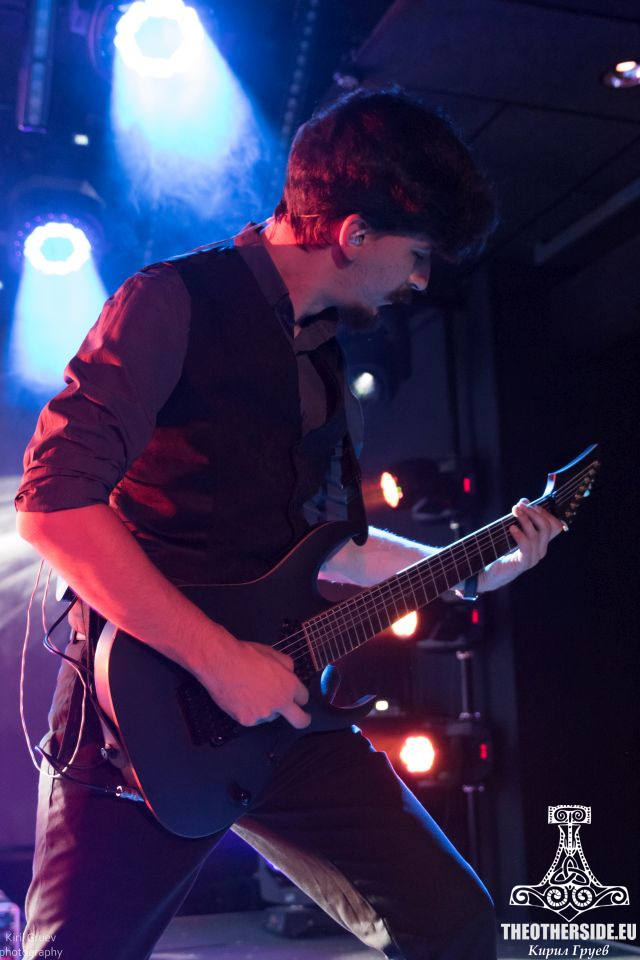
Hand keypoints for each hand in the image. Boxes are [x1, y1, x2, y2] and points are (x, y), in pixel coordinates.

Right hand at [194, 632, 310, 729]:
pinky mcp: (247, 720)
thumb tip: (289, 673)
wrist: (221, 663)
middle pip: (300, 720)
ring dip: (268, 708)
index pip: (303, 697)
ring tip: (252, 692)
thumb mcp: (273, 653)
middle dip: (304, 719)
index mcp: (288, 686)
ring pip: (271, 716)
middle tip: (303, 718)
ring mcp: (263, 714)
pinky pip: (254, 718)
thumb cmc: (246, 655)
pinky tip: (242, 698)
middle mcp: (279, 703)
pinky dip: (250, 711)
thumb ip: (287, 666)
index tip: (298, 698)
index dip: (300, 695)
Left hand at [478, 499, 564, 592]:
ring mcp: (533, 557)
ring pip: (537, 535)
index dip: (545, 513)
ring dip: (525, 520)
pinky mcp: (523, 563)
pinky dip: (520, 535)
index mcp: (541, 542)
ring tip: (514, 512)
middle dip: (534, 513)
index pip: (555, 526)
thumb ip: (520, 517)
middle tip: (519, 506)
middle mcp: (541, 549)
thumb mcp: (512, 530)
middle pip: (547, 527)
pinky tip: (511, 528)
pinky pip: (527, 547)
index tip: (530, 504)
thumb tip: (524, 501)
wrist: (490, 573)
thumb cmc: (501, 550)